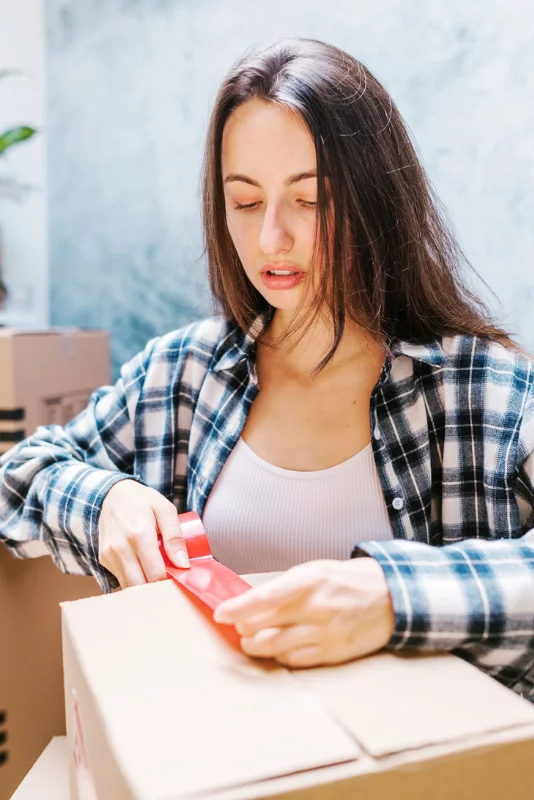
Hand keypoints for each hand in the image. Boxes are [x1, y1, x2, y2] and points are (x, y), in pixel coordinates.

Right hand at [98, 479, 188, 587]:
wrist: (111, 493)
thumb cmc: (142, 501)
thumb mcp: (165, 509)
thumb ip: (175, 536)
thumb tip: (183, 564)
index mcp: (139, 534)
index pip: (156, 574)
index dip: (170, 580)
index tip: (179, 575)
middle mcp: (120, 548)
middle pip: (141, 585)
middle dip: (157, 586)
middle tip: (169, 577)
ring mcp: (109, 554)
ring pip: (129, 586)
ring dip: (145, 585)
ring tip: (156, 572)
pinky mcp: (103, 558)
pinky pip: (120, 578)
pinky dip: (133, 579)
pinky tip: (142, 567)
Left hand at [214, 558, 393, 667]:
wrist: (389, 597)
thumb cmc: (344, 580)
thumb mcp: (313, 570)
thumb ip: (282, 587)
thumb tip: (248, 603)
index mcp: (309, 581)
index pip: (263, 598)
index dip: (237, 608)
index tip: (220, 613)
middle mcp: (316, 608)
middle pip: (264, 628)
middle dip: (243, 629)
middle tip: (238, 626)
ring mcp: (325, 634)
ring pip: (275, 648)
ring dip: (256, 646)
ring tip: (252, 640)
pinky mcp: (333, 654)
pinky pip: (294, 661)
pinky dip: (279, 656)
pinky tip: (277, 648)